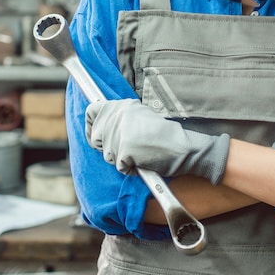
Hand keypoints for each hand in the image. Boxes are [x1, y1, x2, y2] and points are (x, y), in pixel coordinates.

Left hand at [85, 98, 230, 184]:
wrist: (183, 147)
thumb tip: (100, 126)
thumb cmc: (166, 137)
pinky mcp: (125, 149)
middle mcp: (119, 115)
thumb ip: (122, 118)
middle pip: (96, 139)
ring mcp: (121, 132)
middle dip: (110, 149)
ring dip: (122, 160)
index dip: (91, 127)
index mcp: (123, 105)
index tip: (97, 137)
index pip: (91, 111)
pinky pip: (119, 167)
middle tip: (131, 148)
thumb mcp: (142, 117)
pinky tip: (144, 161)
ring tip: (141, 152)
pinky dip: (131, 169)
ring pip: (108, 155)